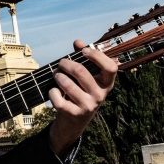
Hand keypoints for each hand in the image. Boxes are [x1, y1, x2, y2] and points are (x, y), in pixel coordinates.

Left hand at [48, 40, 117, 156]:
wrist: (74, 121)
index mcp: (106, 84)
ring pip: (67, 84)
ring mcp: (88, 106)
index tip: (84, 51)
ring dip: (57, 76)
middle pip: (81, 72)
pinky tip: (53, 91)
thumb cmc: (80, 92)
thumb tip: (78, 42)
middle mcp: (100, 95)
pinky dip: (52, 92)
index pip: (111, 67)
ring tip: (56, 75)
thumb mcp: (86, 78)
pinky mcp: (74, 114)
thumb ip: (82, 58)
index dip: (97, 56)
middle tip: (61, 63)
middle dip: (66, 64)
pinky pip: (58, 99)